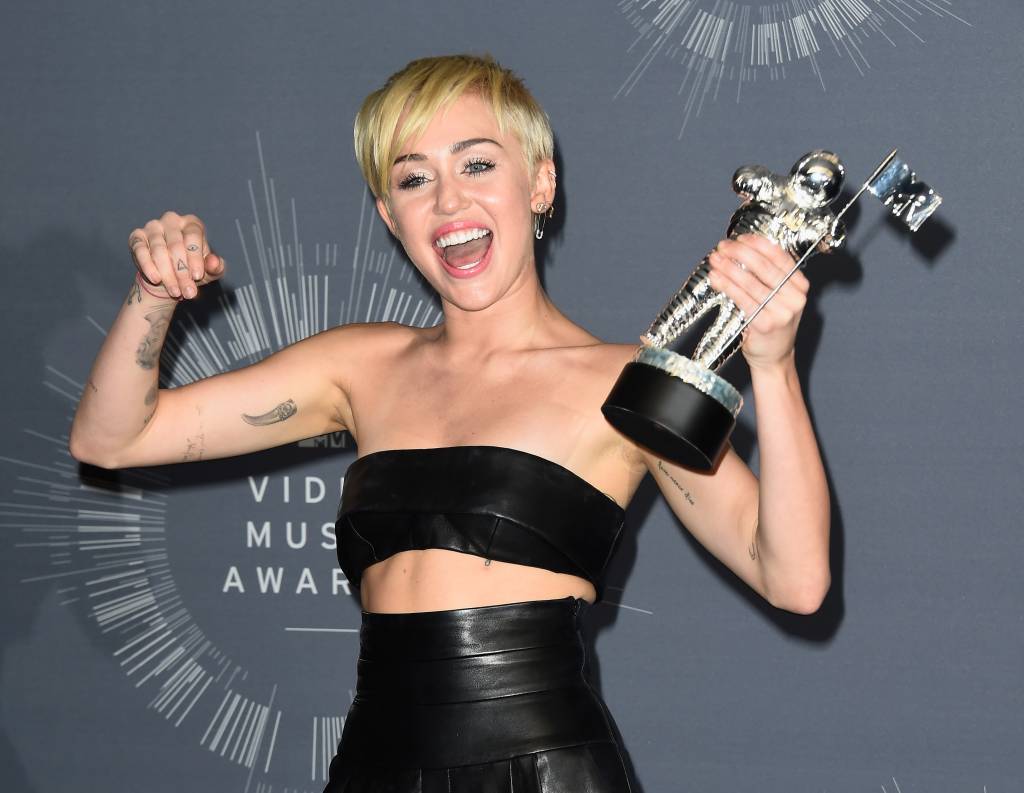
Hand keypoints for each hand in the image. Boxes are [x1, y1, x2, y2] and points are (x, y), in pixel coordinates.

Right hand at [128, 211, 224, 299]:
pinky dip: (148, 266)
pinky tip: (156, 279)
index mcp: (192, 224)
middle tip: (188, 292)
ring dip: (167, 274)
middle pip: (176, 246)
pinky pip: (141, 251)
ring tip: (175, 291)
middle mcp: (172, 220)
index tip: (197, 277)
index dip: (195, 258)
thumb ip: (215, 267)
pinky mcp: (137, 237)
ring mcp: (153, 227)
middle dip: (182, 272)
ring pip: (159, 250)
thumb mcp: (208, 271)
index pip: (193, 236)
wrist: (168, 278)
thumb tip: (214, 262)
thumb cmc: (191, 270)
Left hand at [706, 234, 808, 370]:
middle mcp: (794, 298)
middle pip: (763, 267)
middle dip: (739, 253)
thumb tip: (740, 252)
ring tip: (715, 260)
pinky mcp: (764, 324)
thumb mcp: (780, 298)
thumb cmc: (773, 324)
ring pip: (750, 282)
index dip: (758, 245)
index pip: (780, 257)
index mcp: (800, 286)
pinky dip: (726, 286)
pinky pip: (742, 299)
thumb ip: (768, 278)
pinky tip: (716, 279)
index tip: (741, 239)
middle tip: (722, 247)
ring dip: (728, 268)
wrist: (774, 357)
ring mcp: (781, 312)